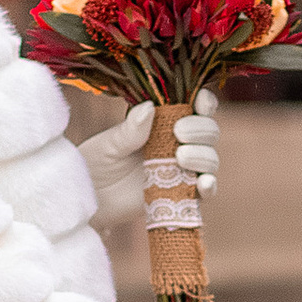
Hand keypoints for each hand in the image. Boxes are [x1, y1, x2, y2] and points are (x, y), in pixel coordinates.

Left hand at [81, 88, 219, 235]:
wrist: (91, 200)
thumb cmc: (97, 164)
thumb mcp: (109, 144)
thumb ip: (130, 130)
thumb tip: (150, 107)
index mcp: (164, 122)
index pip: (195, 107)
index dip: (205, 102)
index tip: (199, 102)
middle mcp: (179, 144)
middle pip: (209, 131)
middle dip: (200, 129)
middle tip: (178, 132)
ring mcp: (183, 170)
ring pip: (210, 158)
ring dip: (203, 155)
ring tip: (180, 157)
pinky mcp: (183, 194)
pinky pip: (206, 190)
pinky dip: (210, 185)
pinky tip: (203, 183)